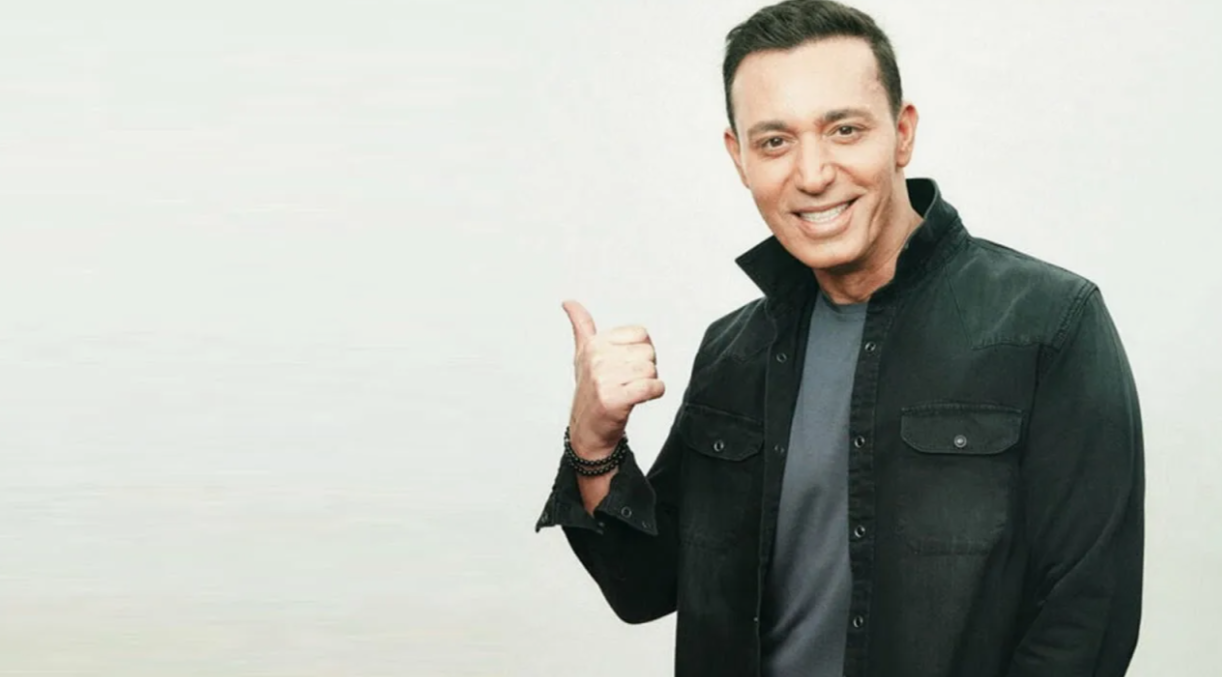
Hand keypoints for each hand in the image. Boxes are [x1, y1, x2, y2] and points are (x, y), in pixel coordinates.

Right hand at [562, 299, 665, 456]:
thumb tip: (568, 302)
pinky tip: (640, 399)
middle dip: (644, 369)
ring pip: (651, 370)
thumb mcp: (582, 355)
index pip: (641, 334)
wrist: (587, 430)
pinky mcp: (614, 399)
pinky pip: (652, 387)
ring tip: (630, 391)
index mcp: (594, 344)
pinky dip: (655, 393)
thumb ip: (581, 326)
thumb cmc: (589, 391)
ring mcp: (603, 379)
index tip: (625, 365)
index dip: (640, 351)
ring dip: (648, 383)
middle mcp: (597, 358)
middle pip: (648, 352)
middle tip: (627, 382)